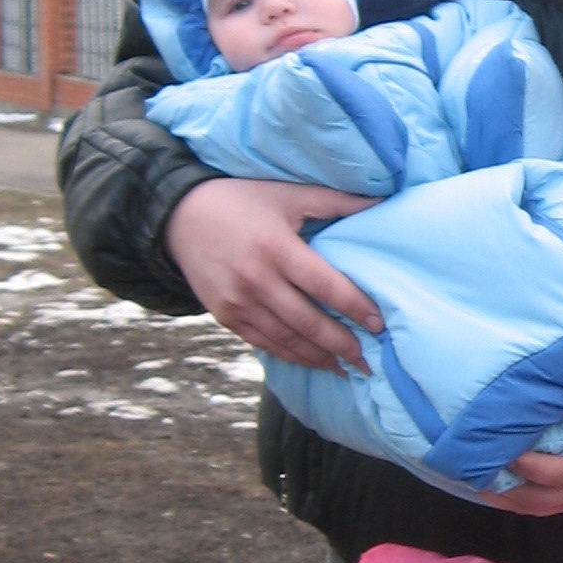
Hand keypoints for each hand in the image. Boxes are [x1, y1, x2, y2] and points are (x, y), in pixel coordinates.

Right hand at [165, 178, 380, 369]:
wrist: (179, 216)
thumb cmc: (242, 201)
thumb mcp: (288, 194)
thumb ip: (337, 201)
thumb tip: (383, 202)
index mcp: (276, 248)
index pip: (325, 286)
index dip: (355, 308)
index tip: (379, 325)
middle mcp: (256, 280)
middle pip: (309, 322)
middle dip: (343, 345)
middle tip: (369, 361)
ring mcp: (238, 302)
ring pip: (287, 340)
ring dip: (319, 358)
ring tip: (346, 369)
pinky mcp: (225, 315)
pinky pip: (264, 343)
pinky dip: (291, 356)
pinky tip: (312, 362)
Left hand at [482, 382, 562, 516]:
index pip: (562, 473)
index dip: (532, 466)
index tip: (505, 449)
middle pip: (538, 498)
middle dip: (503, 486)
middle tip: (470, 467)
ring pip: (535, 507)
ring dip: (503, 496)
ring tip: (470, 478)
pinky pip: (540, 505)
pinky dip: (514, 498)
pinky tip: (491, 485)